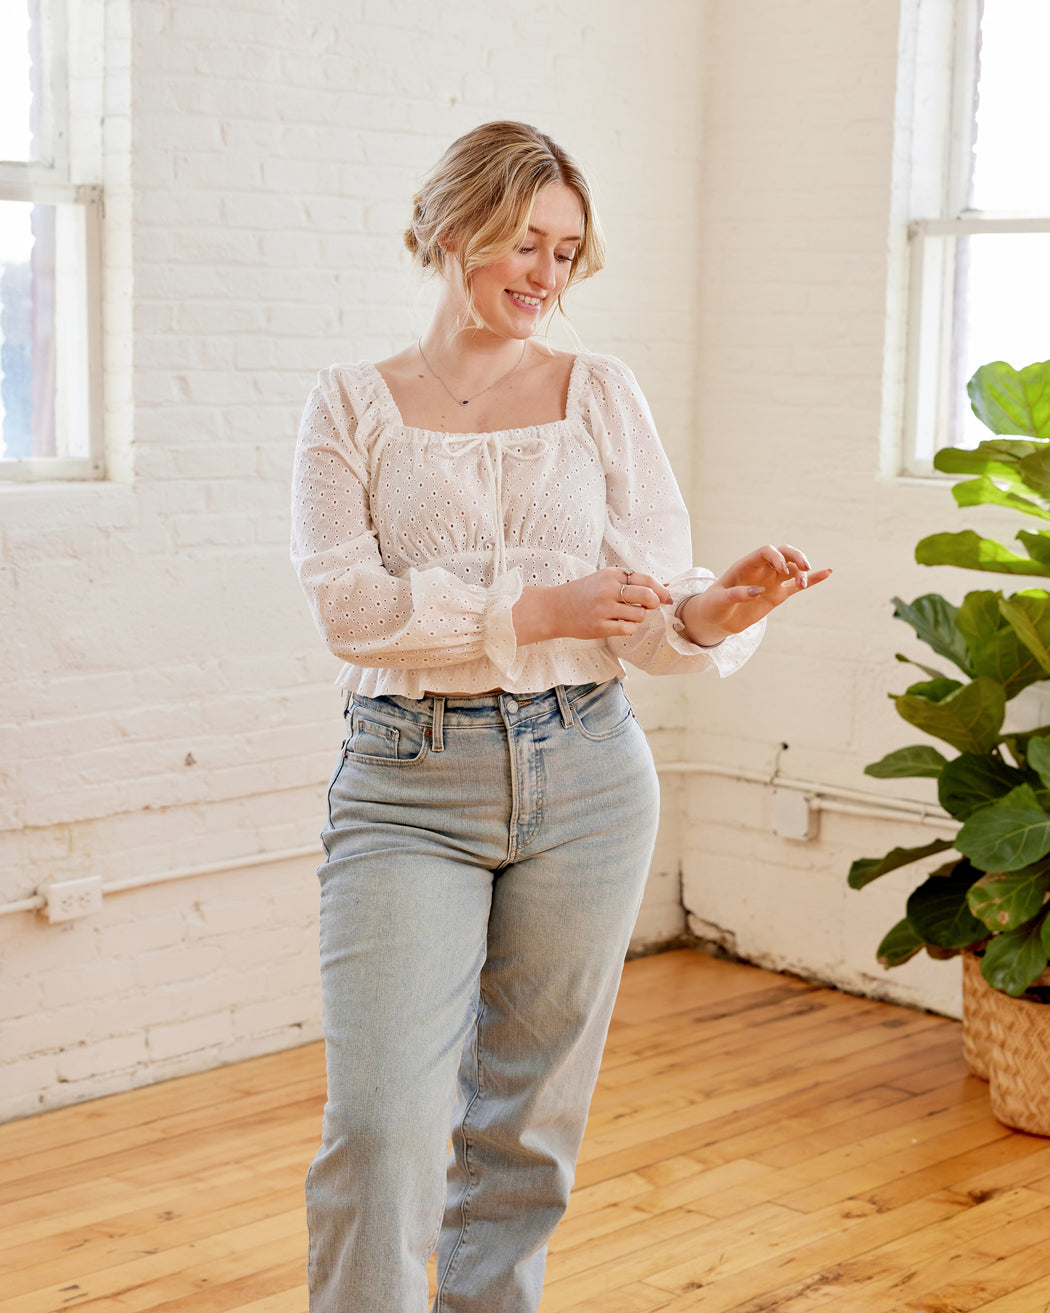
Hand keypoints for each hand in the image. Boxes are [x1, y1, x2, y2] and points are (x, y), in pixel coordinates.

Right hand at [513, 568, 672, 644]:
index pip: (645, 580)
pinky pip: (628, 629)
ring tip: (625, 615)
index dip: (660, 590)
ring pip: (639, 615)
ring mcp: (603, 608)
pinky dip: (629, 628)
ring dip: (638, 617)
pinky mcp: (599, 626)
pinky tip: (619, 625)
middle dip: (654, 603)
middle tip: (650, 607)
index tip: (666, 597)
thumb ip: (627, 582)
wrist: (555, 608)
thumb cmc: (582, 594)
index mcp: (611, 574)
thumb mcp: (603, 579)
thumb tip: (661, 589)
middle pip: (646, 597)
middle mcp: (608, 589)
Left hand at [677, 544, 831, 646]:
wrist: (715, 620)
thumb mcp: (719, 601)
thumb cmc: (713, 605)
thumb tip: (757, 591)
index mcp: (746, 565)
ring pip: (792, 568)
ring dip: (802, 571)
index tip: (782, 569)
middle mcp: (761, 570)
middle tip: (805, 568)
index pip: (766, 552)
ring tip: (804, 582)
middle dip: (796, 557)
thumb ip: (736, 594)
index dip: (776, 556)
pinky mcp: (777, 595)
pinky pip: (796, 586)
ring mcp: (771, 582)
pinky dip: (812, 580)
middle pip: (784, 554)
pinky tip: (827, 573)